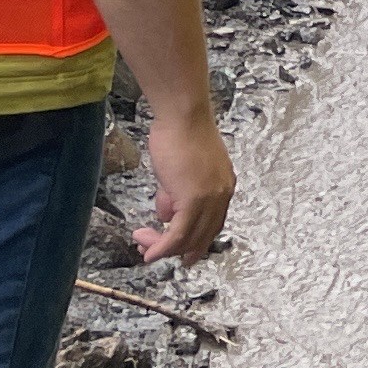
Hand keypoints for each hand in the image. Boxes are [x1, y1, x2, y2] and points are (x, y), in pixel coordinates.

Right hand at [137, 102, 235, 262]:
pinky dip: (163, 248)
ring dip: (164, 248)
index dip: (191, 239)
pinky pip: (178, 234)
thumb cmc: (179, 133)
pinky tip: (149, 252)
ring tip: (143, 245)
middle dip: (175, 249)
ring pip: (189, 239)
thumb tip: (165, 215)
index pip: (210, 224)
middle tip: (151, 249)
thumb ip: (175, 195)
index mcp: (223, 187)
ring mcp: (210, 199)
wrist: (183, 115)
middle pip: (202, 237)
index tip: (171, 245)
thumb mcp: (180, 171)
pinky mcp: (193, 200)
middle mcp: (222, 196)